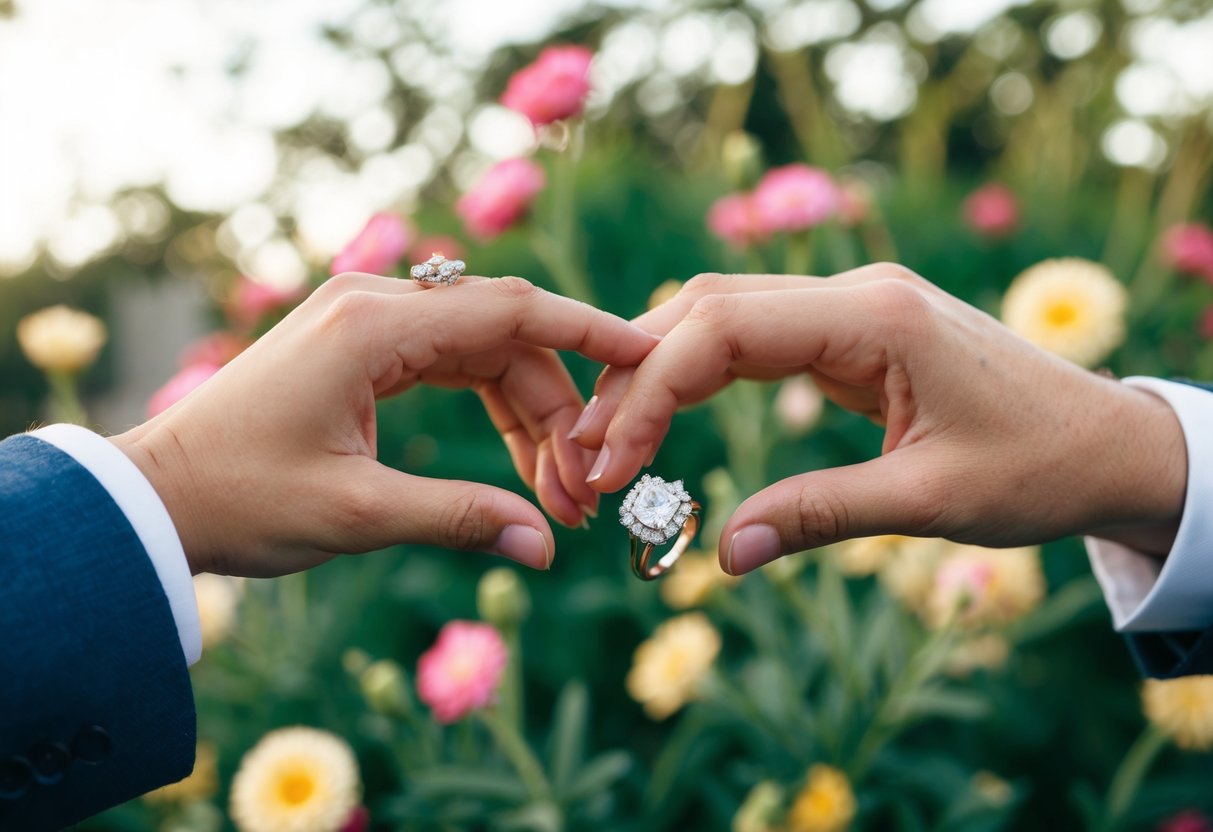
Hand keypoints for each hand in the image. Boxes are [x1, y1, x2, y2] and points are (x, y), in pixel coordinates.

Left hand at [111, 273, 657, 576]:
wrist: (157, 497)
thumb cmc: (242, 499)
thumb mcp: (356, 514)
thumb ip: (460, 517)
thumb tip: (545, 547)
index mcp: (373, 323)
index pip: (510, 310)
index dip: (588, 332)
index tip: (647, 354)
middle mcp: (375, 303)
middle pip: (505, 338)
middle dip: (557, 411)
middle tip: (584, 491)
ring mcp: (368, 321)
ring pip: (484, 353)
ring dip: (529, 416)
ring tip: (557, 492)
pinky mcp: (362, 348)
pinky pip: (452, 364)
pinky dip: (492, 409)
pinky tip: (520, 459)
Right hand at [571, 265, 1186, 573]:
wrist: (1110, 443)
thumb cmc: (1039, 471)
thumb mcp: (931, 503)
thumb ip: (820, 516)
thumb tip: (724, 554)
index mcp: (876, 316)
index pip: (724, 330)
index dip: (651, 393)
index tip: (613, 466)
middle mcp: (856, 291)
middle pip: (707, 307)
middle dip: (636, 377)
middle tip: (589, 454)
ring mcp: (854, 304)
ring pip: (723, 314)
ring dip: (660, 370)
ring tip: (612, 439)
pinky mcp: (855, 329)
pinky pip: (756, 335)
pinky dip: (701, 372)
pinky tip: (667, 412)